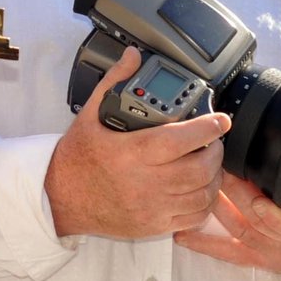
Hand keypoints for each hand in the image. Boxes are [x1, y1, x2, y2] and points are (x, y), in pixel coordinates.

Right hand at [45, 46, 231, 238]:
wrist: (60, 198)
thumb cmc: (77, 157)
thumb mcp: (89, 114)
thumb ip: (114, 81)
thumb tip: (132, 56)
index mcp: (131, 152)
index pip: (180, 140)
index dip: (207, 128)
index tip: (221, 119)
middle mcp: (145, 182)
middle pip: (199, 169)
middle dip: (216, 151)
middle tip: (214, 139)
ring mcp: (152, 207)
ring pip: (201, 195)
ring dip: (214, 176)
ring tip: (210, 161)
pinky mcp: (154, 225)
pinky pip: (193, 217)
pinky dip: (205, 202)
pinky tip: (201, 188)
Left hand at [174, 173, 280, 276]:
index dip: (271, 207)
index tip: (252, 179)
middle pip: (259, 217)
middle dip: (237, 190)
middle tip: (217, 165)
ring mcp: (272, 252)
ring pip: (242, 229)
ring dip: (221, 206)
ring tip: (201, 184)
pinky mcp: (259, 260)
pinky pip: (230, 253)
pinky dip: (206, 244)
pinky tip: (184, 235)